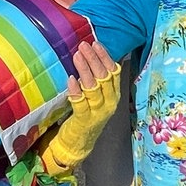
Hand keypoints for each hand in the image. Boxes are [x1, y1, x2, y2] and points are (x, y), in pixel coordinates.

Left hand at [40, 41, 120, 173]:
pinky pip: (80, 103)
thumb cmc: (88, 113)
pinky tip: (71, 79)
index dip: (105, 57)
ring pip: (93, 88)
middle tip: (84, 46)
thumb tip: (90, 54)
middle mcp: (110, 102)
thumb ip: (97, 80)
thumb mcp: (97, 96)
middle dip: (94, 59)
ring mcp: (98, 112)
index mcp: (114, 94)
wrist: (80, 142)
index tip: (95, 43)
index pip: (114, 71)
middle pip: (104, 77)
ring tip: (77, 56)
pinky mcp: (84, 120)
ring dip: (85, 70)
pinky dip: (76, 90)